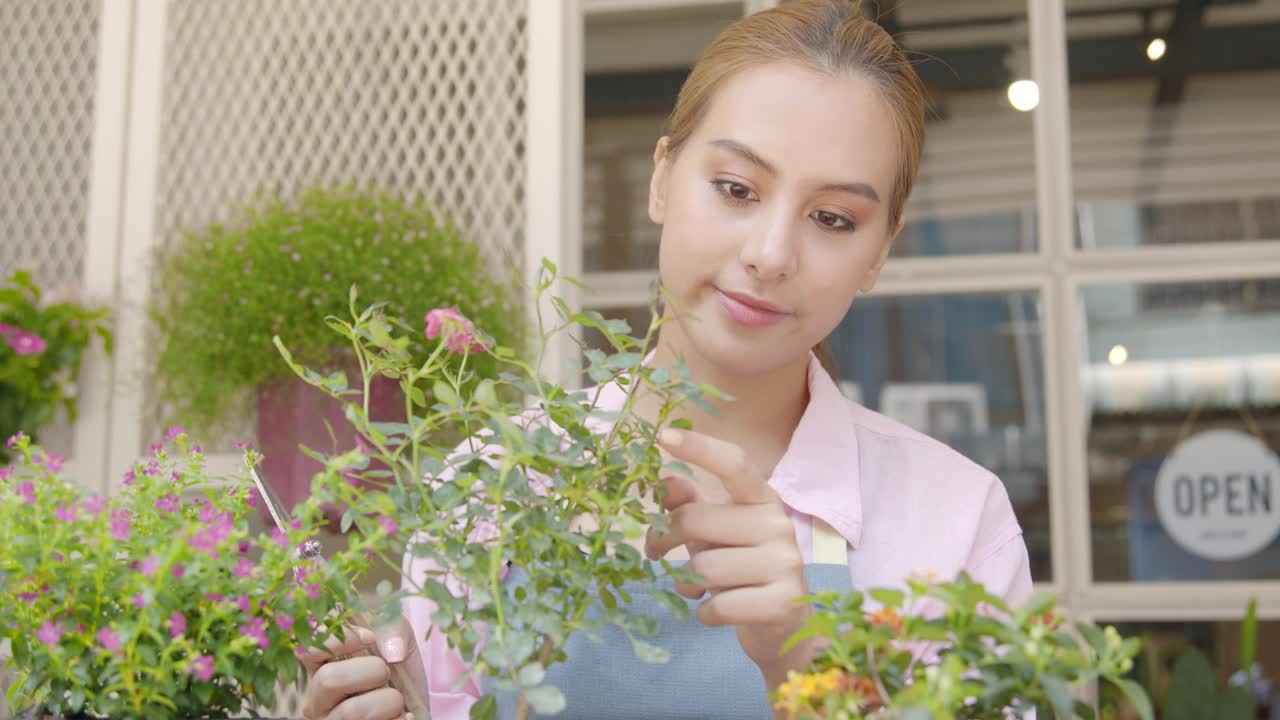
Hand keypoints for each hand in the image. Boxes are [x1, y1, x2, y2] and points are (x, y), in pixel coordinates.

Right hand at [300, 617, 417, 719]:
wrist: (415, 707)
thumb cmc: (399, 672)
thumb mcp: (398, 640)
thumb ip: (393, 627)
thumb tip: (393, 652)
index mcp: (320, 670)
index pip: (308, 650)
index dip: (339, 639)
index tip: (370, 638)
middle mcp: (317, 701)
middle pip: (327, 680)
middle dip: (371, 671)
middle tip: (387, 674)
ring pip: (350, 712)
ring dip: (389, 701)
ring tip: (398, 701)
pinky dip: (399, 719)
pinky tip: (402, 716)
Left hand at [643, 429, 817, 688]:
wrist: (784, 628)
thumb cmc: (743, 572)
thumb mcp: (716, 534)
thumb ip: (692, 506)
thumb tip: (664, 479)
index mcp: (763, 500)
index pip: (734, 464)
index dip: (699, 448)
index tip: (663, 435)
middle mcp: (778, 525)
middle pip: (698, 520)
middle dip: (666, 538)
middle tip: (657, 551)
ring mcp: (784, 564)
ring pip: (705, 567)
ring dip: (689, 582)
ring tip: (699, 586)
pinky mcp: (781, 603)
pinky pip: (718, 605)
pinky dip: (704, 612)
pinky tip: (716, 611)